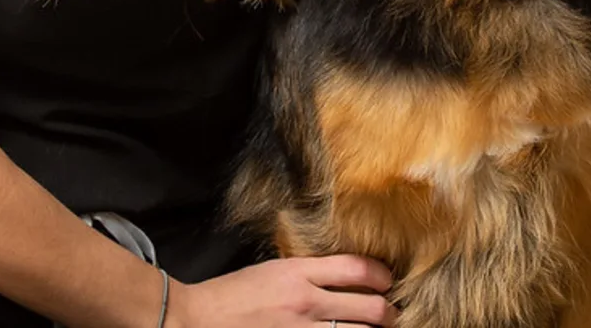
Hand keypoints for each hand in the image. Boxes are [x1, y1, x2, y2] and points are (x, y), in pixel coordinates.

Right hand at [168, 255, 395, 327]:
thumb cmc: (233, 294)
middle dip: (388, 313)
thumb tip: (341, 275)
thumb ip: (307, 272)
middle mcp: (306, 303)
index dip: (381, 275)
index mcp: (299, 273)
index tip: (388, 280)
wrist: (197, 320)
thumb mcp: (273, 270)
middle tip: (392, 314)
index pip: (357, 269)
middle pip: (370, 308)